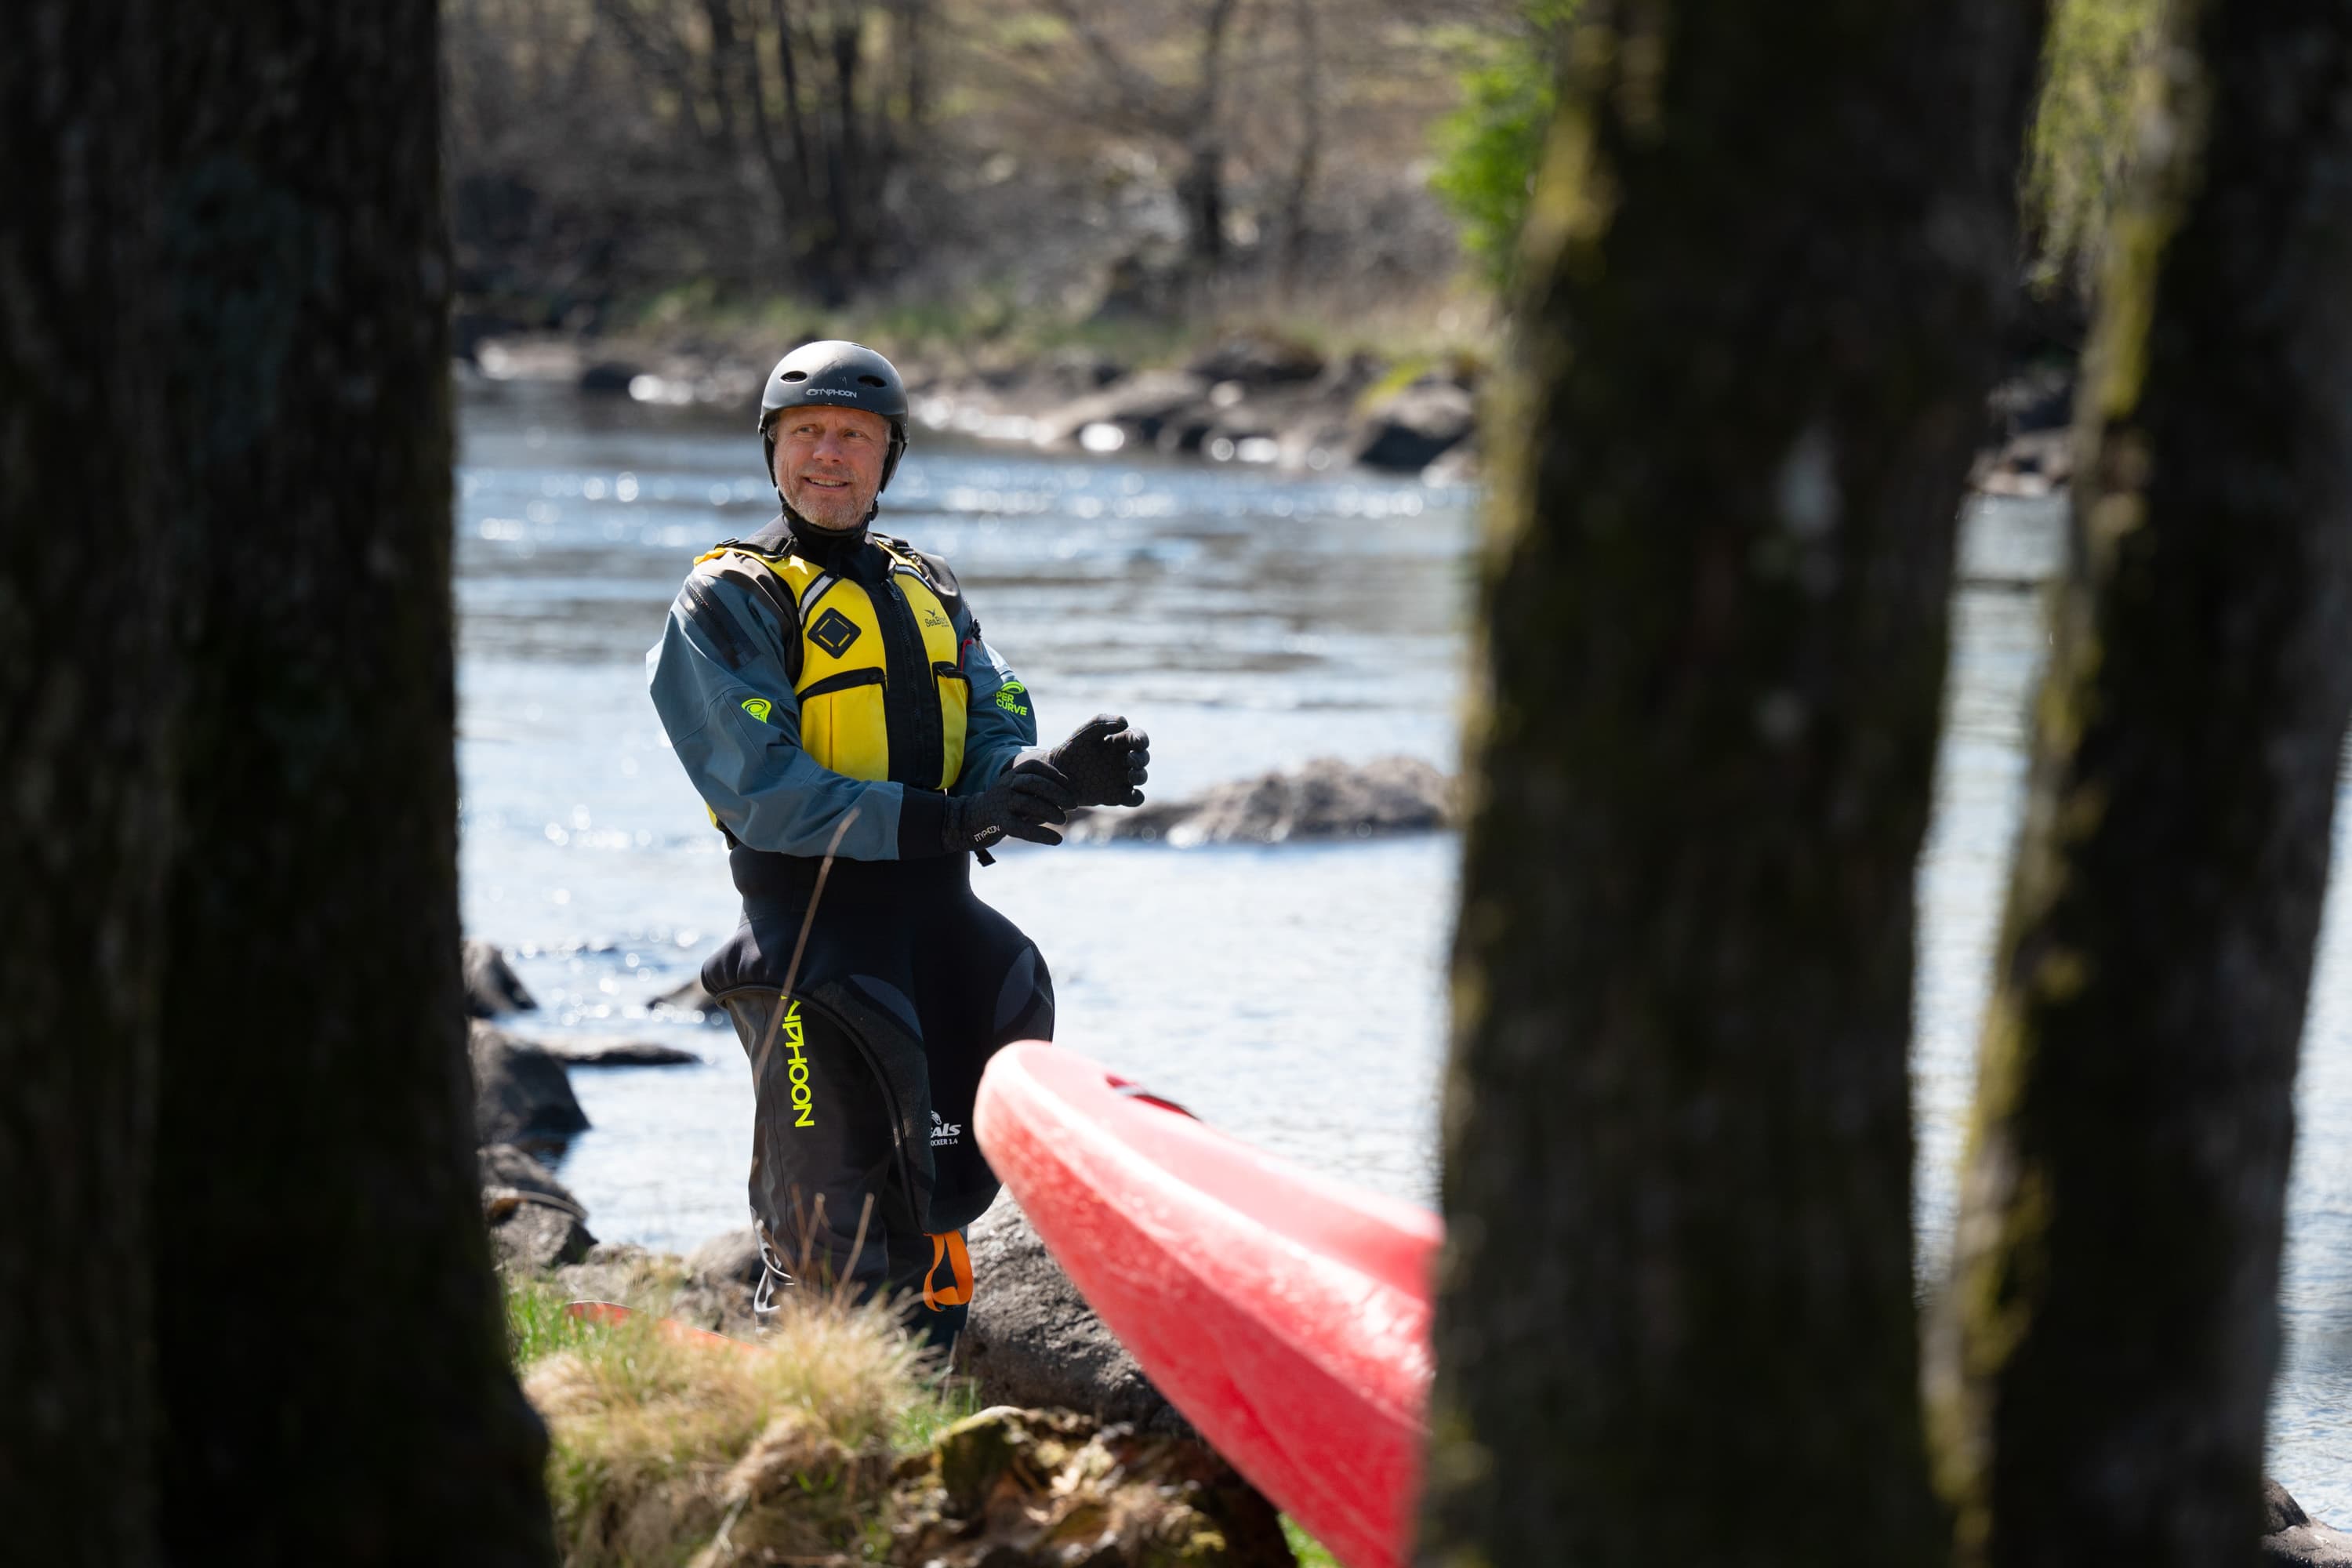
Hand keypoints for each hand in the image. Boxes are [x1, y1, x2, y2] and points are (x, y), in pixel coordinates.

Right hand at [943, 767, 1077, 851]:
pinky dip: (1042, 834)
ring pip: (1028, 803)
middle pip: (1034, 782)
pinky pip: (1023, 828)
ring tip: (1063, 820)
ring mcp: (1001, 803)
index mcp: (1011, 775)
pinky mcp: (999, 823)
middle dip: (1057, 792)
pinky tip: (1057, 840)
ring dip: (1050, 811)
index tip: (1068, 784)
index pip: (1035, 766)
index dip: (1054, 773)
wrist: (969, 820)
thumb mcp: (1016, 790)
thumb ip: (1035, 788)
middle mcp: (1006, 786)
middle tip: (1073, 804)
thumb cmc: (1002, 806)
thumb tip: (1067, 792)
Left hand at [1045, 714, 1150, 807]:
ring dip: (1141, 775)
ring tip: (1131, 775)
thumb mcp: (1084, 732)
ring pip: (1141, 777)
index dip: (1142, 739)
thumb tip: (1125, 723)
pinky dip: (1137, 798)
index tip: (1138, 742)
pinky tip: (1131, 794)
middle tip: (1132, 759)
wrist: (1057, 774)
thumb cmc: (1072, 750)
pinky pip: (1135, 799)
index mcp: (1117, 742)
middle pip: (1143, 758)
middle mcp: (1122, 760)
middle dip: (1141, 758)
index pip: (1137, 738)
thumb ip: (1102, 722)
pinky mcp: (1117, 796)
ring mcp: (1121, 778)